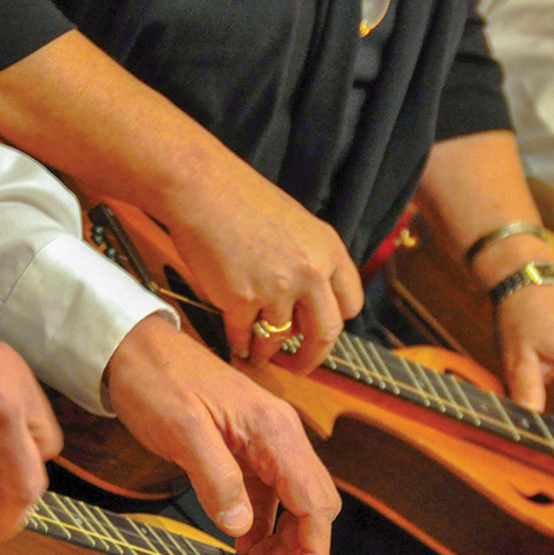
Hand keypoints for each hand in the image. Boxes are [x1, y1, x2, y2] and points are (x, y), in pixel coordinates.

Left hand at [104, 314, 339, 554]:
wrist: (132, 346)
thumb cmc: (157, 380)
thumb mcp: (182, 431)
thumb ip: (216, 479)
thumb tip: (242, 529)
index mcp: (273, 431)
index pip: (313, 502)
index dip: (314, 549)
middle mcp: (279, 435)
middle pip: (311, 505)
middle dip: (298, 550)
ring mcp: (264, 441)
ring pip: (292, 503)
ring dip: (280, 541)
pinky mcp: (245, 447)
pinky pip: (267, 494)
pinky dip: (262, 524)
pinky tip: (242, 544)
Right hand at [161, 163, 363, 372]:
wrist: (203, 188)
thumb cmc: (242, 199)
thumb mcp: (296, 225)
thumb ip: (310, 261)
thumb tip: (307, 300)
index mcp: (329, 250)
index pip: (350, 304)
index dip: (333, 322)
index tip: (321, 333)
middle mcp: (311, 272)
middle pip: (326, 333)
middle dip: (312, 357)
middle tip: (299, 365)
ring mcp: (277, 288)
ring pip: (280, 339)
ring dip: (267, 351)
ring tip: (258, 353)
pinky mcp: (242, 300)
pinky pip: (245, 337)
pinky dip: (240, 345)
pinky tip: (236, 345)